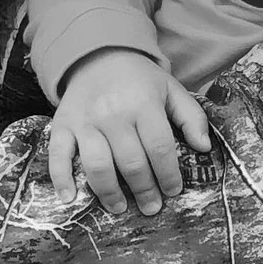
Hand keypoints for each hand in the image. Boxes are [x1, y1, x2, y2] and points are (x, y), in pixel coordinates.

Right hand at [49, 49, 211, 215]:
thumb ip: (192, 117)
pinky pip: (58, 156)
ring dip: (109, 193)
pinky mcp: (62, 125)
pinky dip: (61, 180)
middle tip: (151, 207)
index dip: (168, 174)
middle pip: (130, 162)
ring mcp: (84, 121)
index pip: (159, 147)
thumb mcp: (171, 90)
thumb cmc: (139, 80)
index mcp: (143, 104)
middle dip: (144, 190)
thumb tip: (204, 148)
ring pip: (97, 165)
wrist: (98, 55)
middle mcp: (113, 114)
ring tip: (119, 208)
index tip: (172, 191)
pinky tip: (70, 198)